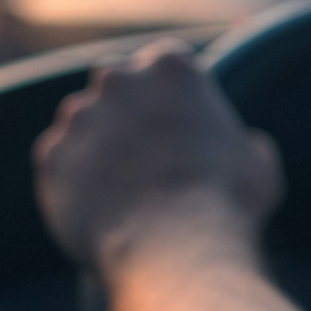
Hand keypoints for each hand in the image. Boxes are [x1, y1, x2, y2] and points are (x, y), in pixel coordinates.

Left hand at [33, 38, 284, 274]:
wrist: (175, 247)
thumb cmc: (226, 201)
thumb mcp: (258, 163)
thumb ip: (244, 142)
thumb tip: (246, 147)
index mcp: (172, 67)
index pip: (166, 63)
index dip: (172, 94)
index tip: (177, 119)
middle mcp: (118, 80)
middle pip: (117, 83)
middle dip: (128, 108)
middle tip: (146, 149)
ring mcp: (79, 116)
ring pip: (83, 121)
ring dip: (97, 143)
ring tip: (121, 185)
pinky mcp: (51, 156)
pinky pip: (59, 161)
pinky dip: (73, 178)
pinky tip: (100, 205)